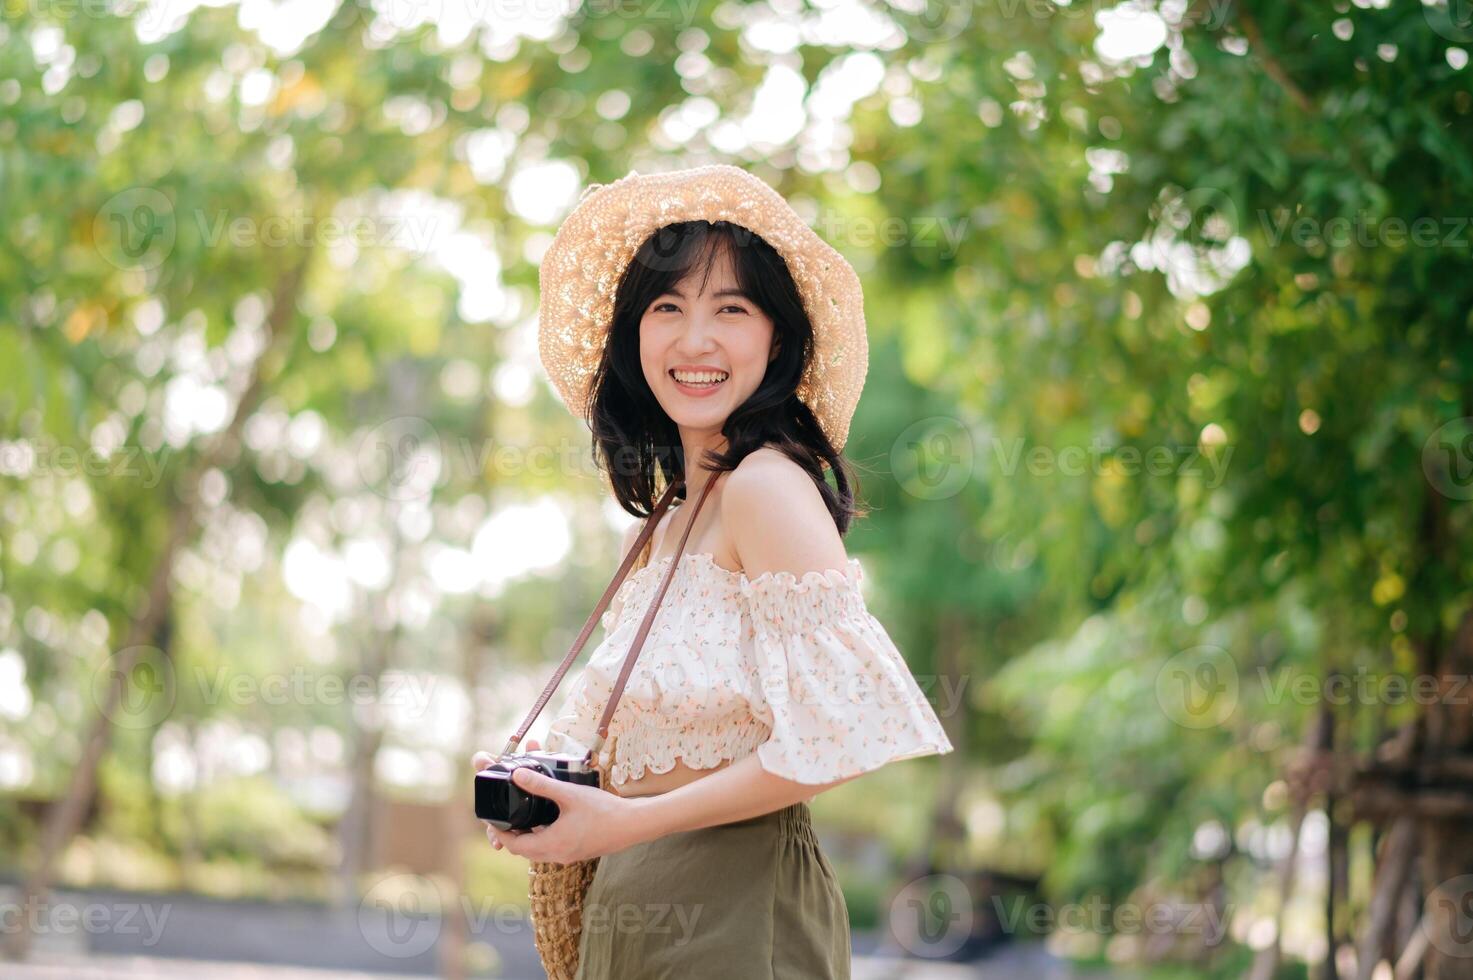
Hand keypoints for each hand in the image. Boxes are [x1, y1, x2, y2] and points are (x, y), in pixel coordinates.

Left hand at [473, 742, 644, 862]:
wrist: (633, 825)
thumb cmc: (604, 811)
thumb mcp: (570, 794)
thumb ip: (542, 785)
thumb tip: (517, 775)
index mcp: (551, 844)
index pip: (514, 845)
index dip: (499, 833)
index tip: (491, 819)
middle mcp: (556, 855)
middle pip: (523, 850)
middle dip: (510, 835)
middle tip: (504, 816)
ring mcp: (567, 856)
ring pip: (537, 850)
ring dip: (526, 837)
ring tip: (521, 816)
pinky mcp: (576, 852)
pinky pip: (550, 848)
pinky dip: (541, 837)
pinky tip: (546, 820)